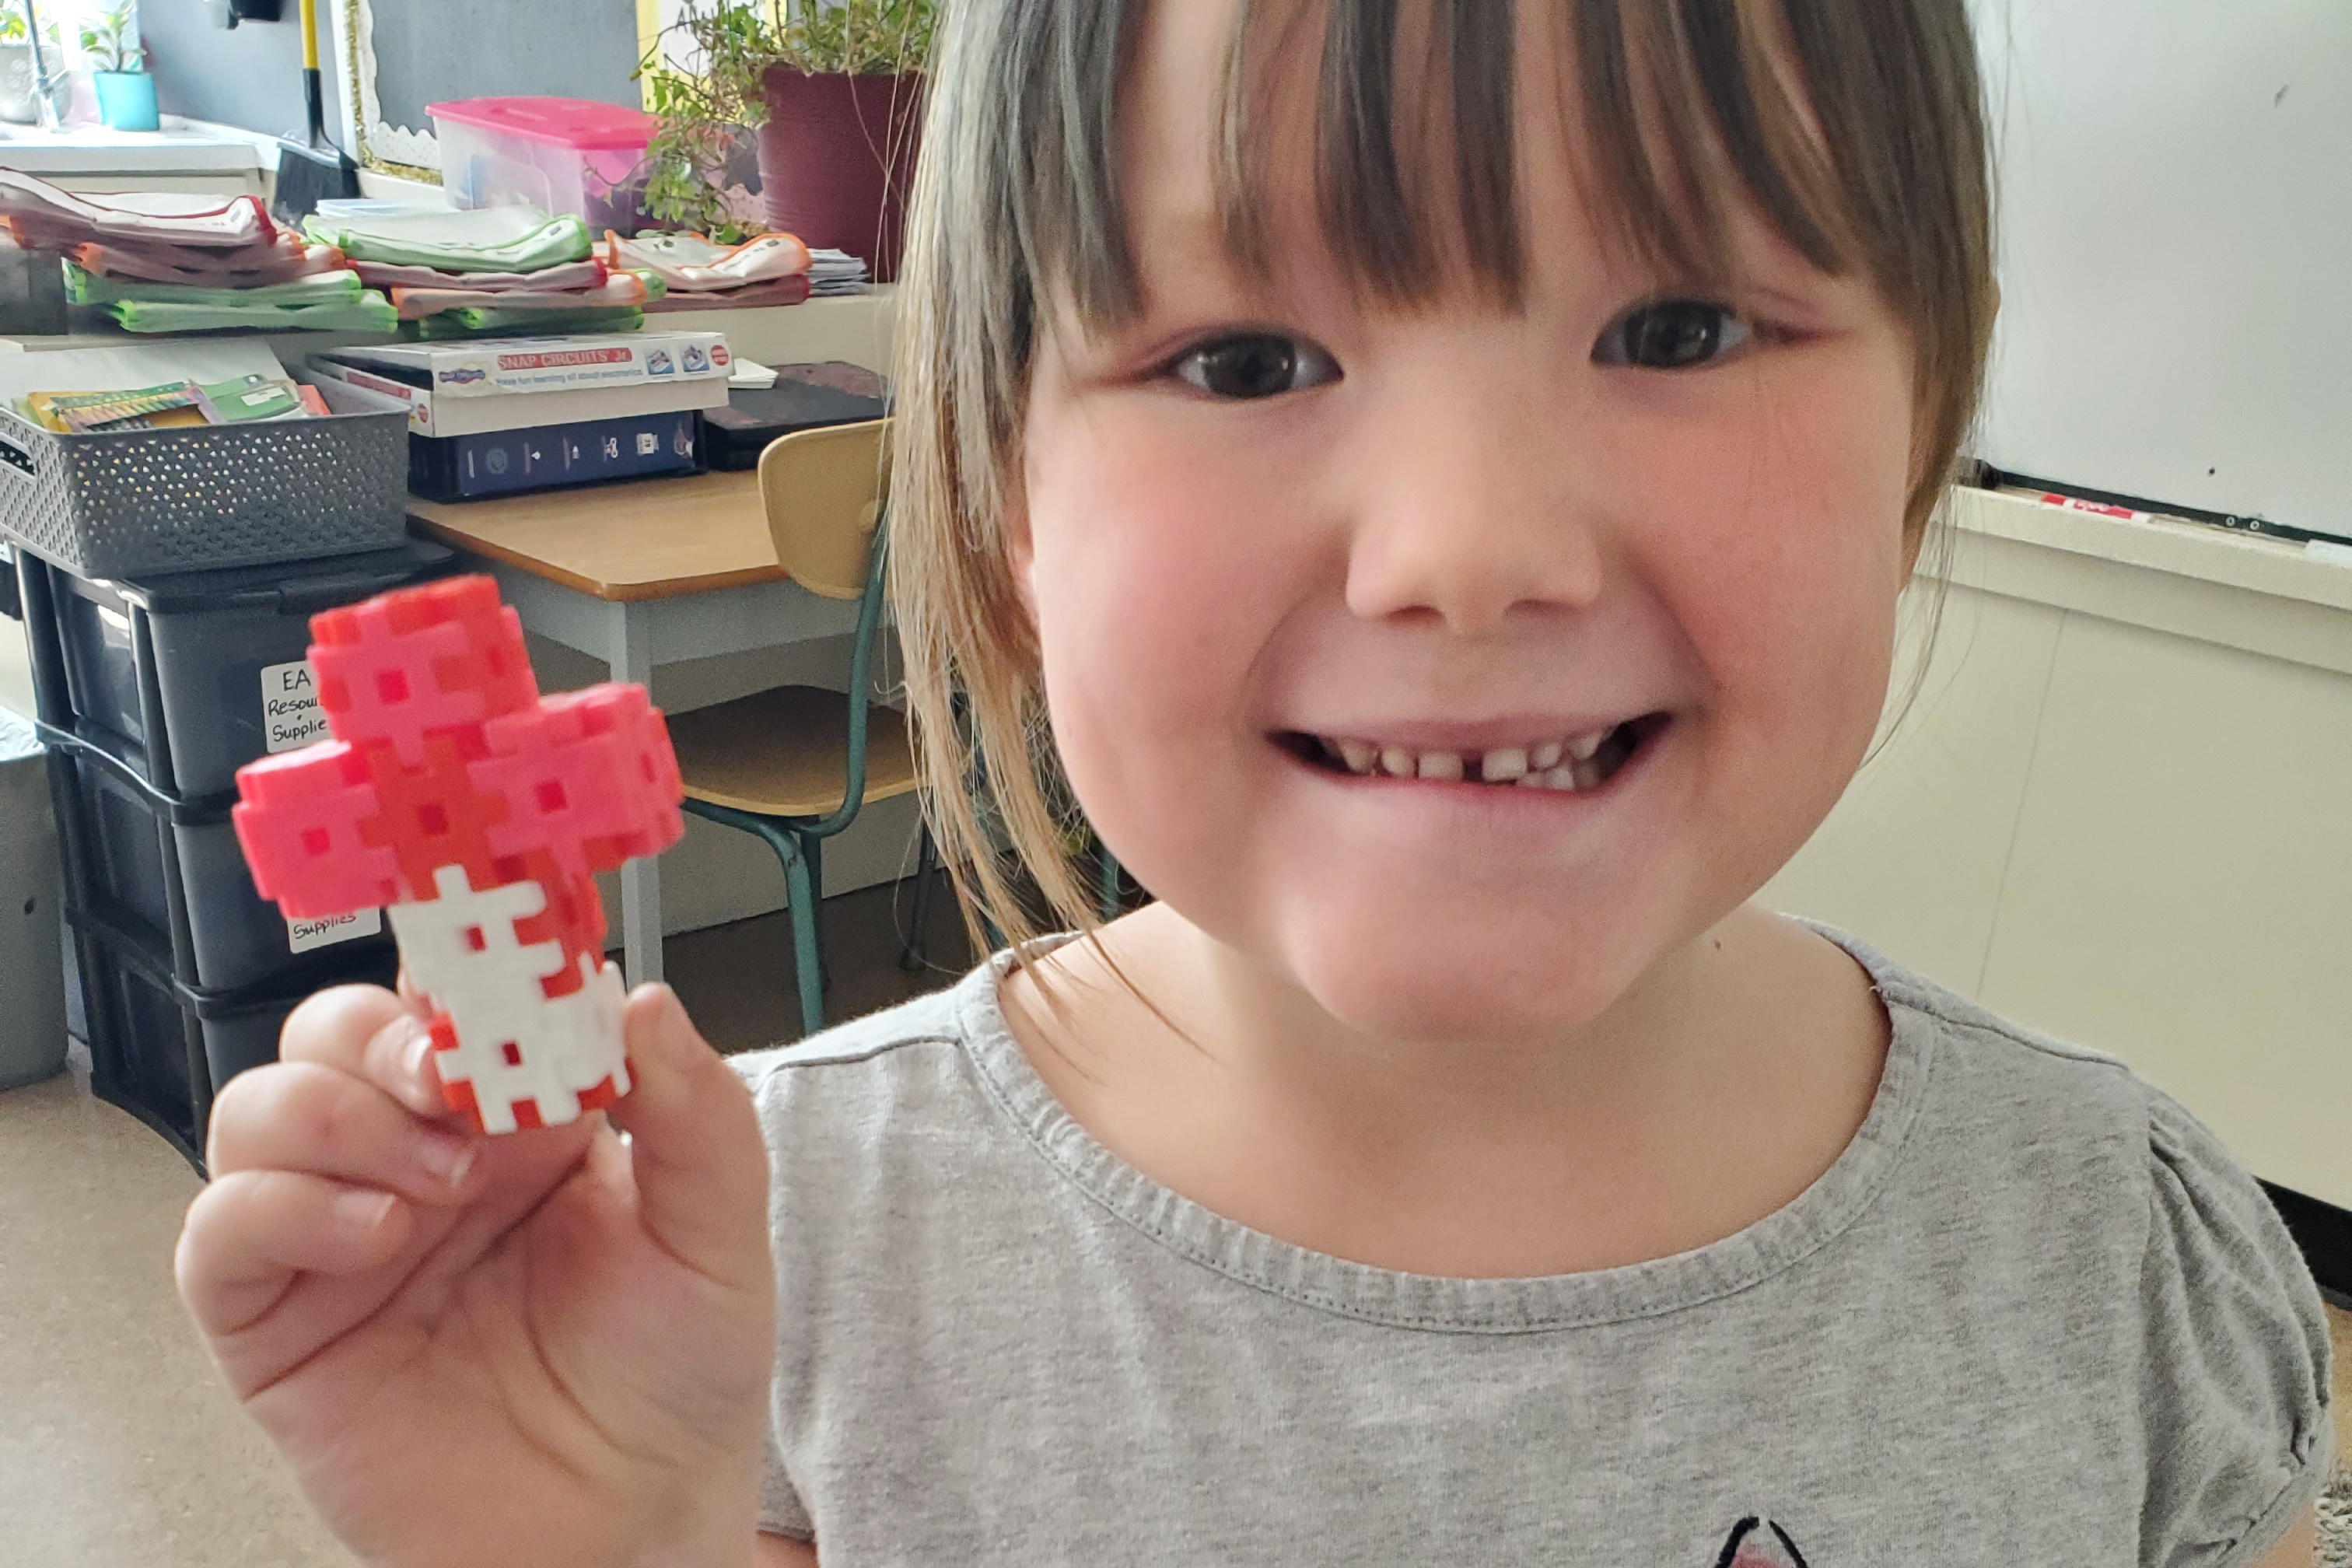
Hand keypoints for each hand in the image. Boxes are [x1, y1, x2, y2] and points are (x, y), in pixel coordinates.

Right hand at [175, 981, 775, 1567]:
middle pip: (334, 1033)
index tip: (502, 971)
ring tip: (435, 1183)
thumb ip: (696, 1114)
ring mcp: (340, 1238)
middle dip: (381, 1035)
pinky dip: (279, 1207)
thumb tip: (643, 997)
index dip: (462, 971)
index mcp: (519, 1122)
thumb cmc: (674, 1383)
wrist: (630, 1528)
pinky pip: (221, 1231)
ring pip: (260, 1108)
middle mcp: (418, 1163)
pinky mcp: (279, 1326)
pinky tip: (375, 1236)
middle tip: (447, 1078)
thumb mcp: (719, 1235)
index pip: (453, 1002)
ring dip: (336, 1116)